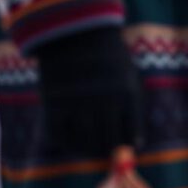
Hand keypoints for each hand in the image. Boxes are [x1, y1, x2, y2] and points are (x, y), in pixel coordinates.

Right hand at [35, 28, 142, 156]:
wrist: (74, 32)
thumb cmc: (107, 59)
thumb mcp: (127, 76)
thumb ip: (131, 109)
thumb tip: (134, 145)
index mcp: (127, 93)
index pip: (131, 134)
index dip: (128, 146)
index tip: (125, 150)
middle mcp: (104, 99)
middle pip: (108, 141)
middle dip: (108, 152)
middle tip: (106, 155)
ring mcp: (78, 102)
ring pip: (85, 143)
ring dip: (89, 151)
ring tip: (91, 150)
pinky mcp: (53, 102)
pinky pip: (59, 136)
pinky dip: (66, 144)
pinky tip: (72, 142)